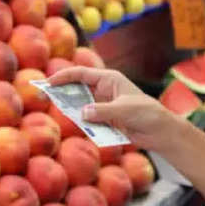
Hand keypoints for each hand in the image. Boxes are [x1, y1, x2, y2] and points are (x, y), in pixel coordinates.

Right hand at [48, 67, 182, 151]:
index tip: (49, 82)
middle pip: (77, 88)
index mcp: (109, 79)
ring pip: (81, 104)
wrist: (160, 132)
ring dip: (70, 108)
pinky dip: (81, 122)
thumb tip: (82, 113)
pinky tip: (75, 126)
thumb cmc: (147, 114)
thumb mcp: (124, 110)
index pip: (81, 74)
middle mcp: (103, 90)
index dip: (64, 76)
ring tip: (56, 112)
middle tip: (44, 97)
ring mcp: (103, 105)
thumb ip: (102, 111)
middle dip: (62, 92)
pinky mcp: (105, 119)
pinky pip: (88, 119)